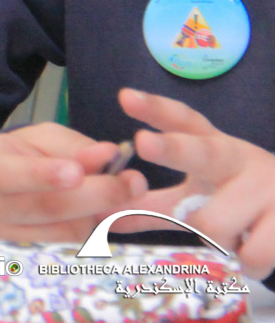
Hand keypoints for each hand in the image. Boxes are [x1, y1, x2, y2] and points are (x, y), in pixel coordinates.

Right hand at [0, 122, 147, 241]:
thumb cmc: (16, 159)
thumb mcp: (36, 139)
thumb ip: (72, 145)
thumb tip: (109, 155)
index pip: (11, 174)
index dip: (43, 175)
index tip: (76, 173)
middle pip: (50, 208)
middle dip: (99, 195)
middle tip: (136, 182)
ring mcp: (12, 241)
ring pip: (69, 231)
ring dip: (105, 211)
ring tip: (123, 190)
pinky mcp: (35, 258)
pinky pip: (76, 244)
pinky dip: (98, 226)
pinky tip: (105, 209)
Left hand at [111, 88, 274, 279]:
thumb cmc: (239, 202)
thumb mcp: (196, 196)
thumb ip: (151, 205)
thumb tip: (100, 217)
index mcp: (212, 145)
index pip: (183, 120)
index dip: (155, 108)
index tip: (125, 96)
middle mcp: (238, 157)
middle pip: (201, 153)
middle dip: (171, 148)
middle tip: (143, 142)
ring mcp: (268, 186)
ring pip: (214, 222)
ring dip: (216, 240)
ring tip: (235, 234)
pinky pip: (250, 253)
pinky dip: (246, 261)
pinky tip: (254, 250)